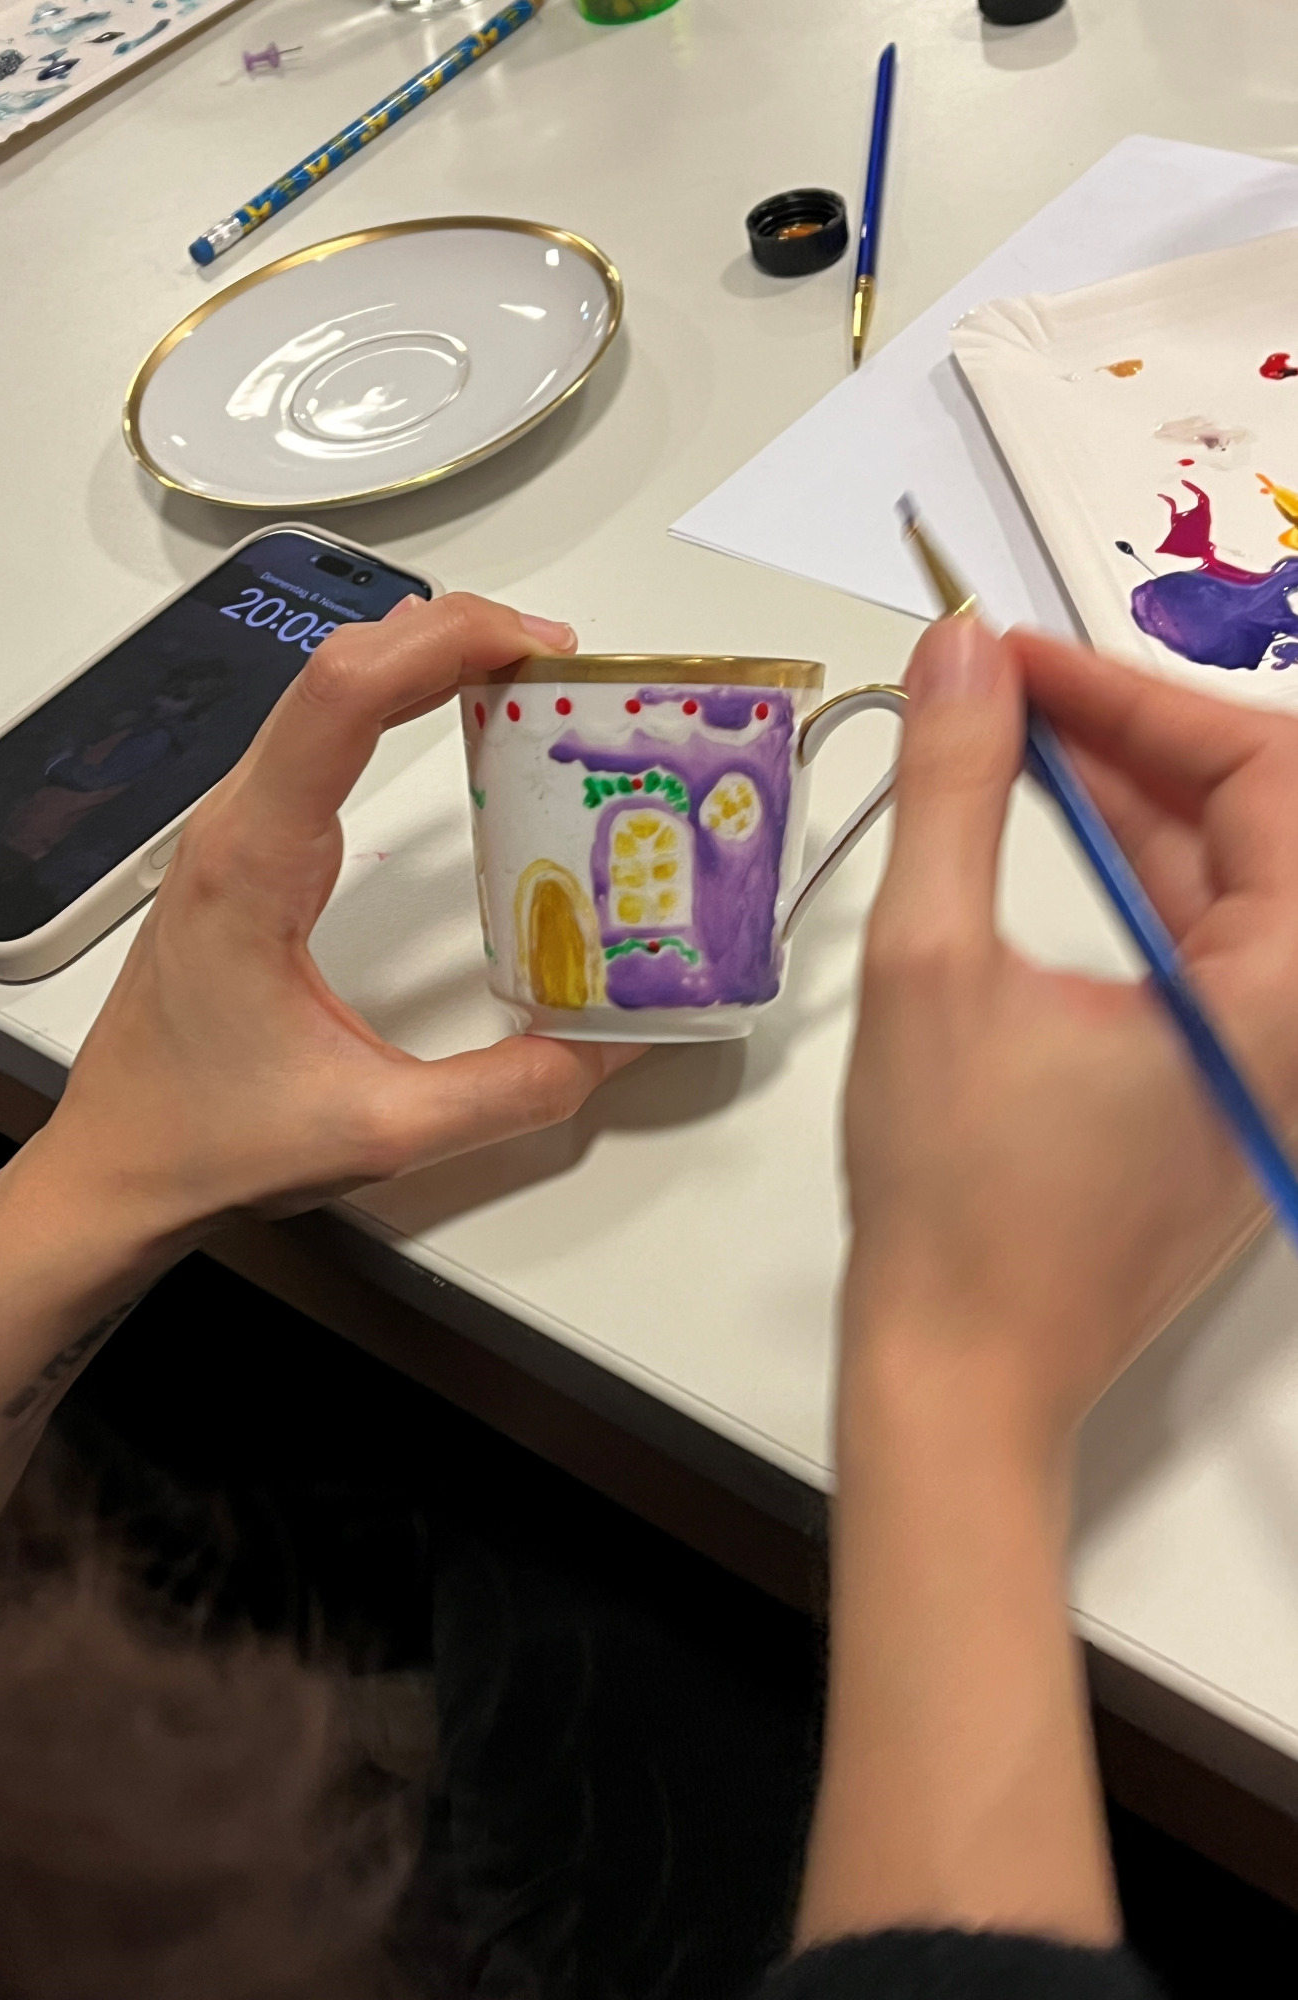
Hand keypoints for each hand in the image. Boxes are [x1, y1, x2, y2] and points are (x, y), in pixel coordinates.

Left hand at [0, 592, 640, 1503]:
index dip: (444, 644)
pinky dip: (394, 706)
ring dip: (422, 661)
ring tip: (525, 676)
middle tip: (559, 659)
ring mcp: (235, 831)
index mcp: (253, 863)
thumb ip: (510, 1091)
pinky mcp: (246, 852)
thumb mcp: (380, 1131)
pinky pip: (321, 741)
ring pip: (325, 694)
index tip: (541, 646)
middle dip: (451, 635)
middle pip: (338, 669)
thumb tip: (616, 1043)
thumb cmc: (212, 1142)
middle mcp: (235, 824)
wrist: (113, 1170)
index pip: (342, 698)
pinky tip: (455, 723)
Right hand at [799, 618, 1297, 1952]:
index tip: (1012, 660)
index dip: (1136, 697)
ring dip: (1131, 808)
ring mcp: (1275, 1072)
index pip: (1263, 780)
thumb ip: (951, 793)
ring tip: (1010, 750)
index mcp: (1281, 997)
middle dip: (1137, 741)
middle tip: (1008, 696)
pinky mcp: (1230, 1101)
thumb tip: (959, 648)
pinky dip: (1133, 888)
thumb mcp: (929, 965)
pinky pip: (1205, 955)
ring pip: (1230, 888)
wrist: (960, 1376)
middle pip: (1261, 826)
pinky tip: (1042, 848)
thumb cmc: (948, 1188)